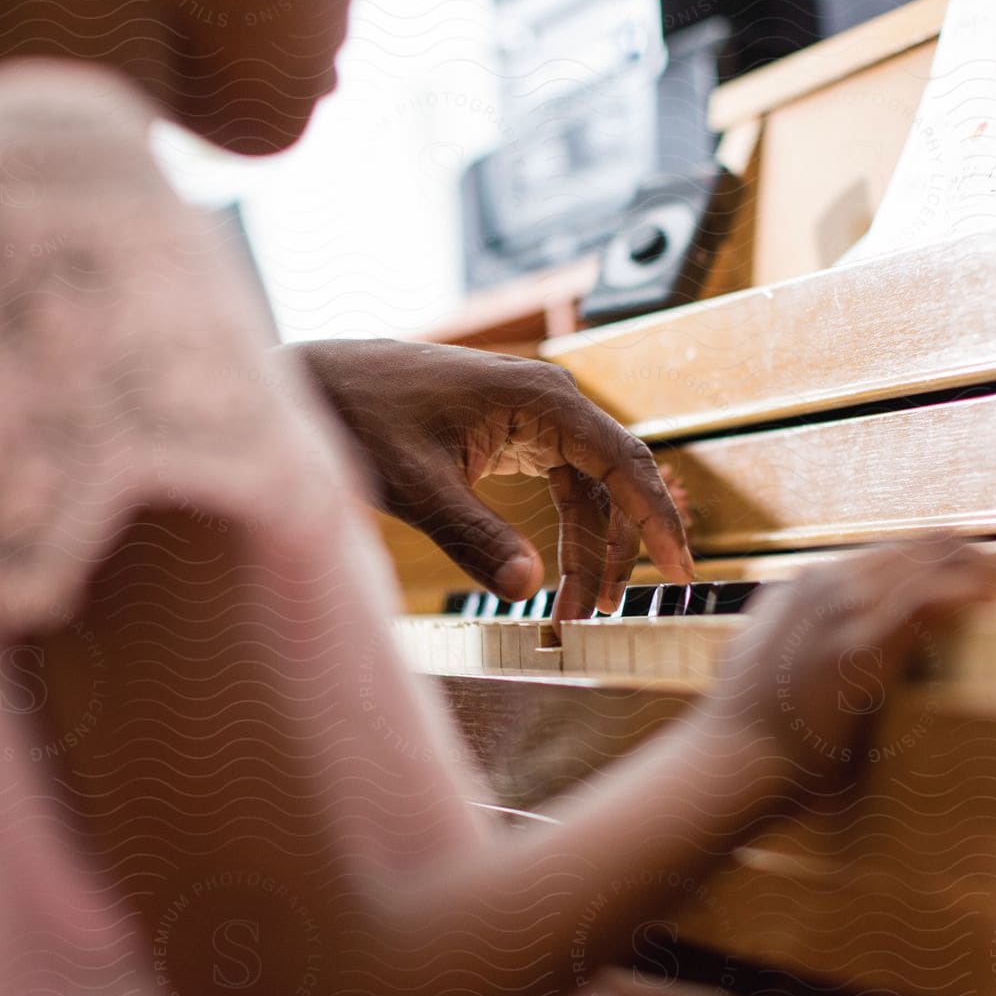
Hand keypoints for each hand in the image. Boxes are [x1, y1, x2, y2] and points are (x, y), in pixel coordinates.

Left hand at [292, 339, 694, 619]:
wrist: (314, 384)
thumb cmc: (358, 418)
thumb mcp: (415, 486)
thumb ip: (472, 538)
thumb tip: (527, 591)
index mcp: (540, 398)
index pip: (625, 462)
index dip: (658, 520)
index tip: (680, 572)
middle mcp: (548, 401)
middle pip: (615, 480)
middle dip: (619, 548)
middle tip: (610, 612)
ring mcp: (531, 416)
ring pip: (589, 490)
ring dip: (590, 549)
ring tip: (577, 612)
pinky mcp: (510, 433)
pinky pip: (561, 486)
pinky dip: (564, 533)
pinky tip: (555, 579)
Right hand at [709, 539, 995, 777]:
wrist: (728, 761)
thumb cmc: (752, 730)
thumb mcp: (767, 661)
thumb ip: (800, 636)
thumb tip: (826, 638)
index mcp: (810, 583)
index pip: (902, 550)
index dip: (960, 561)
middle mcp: (829, 583)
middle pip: (931, 544)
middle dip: (992, 563)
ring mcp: (842, 609)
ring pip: (940, 559)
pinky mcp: (859, 646)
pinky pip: (934, 598)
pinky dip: (981, 594)